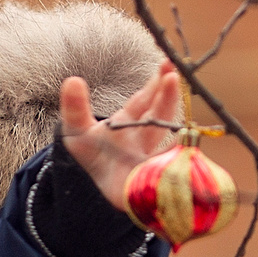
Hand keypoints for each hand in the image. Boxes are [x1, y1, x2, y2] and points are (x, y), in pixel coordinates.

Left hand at [59, 65, 184, 221]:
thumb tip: (71, 80)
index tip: (167, 67)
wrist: (90, 189)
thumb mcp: (76, 131)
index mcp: (129, 122)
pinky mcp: (150, 184)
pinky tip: (185, 152)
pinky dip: (177, 161)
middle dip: (167, 98)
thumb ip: (75, 108)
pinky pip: (168, 172)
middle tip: (174, 77)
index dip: (157, 85)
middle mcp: (144, 138)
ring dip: (171, 132)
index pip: (145, 101)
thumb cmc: (91, 156)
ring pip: (166, 140)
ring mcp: (150, 160)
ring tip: (177, 116)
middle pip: (159, 116)